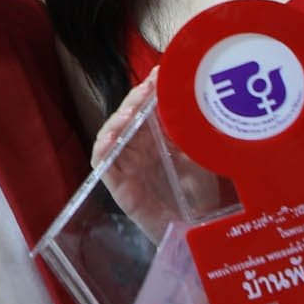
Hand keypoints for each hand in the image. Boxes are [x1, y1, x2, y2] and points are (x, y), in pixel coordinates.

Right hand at [90, 74, 215, 240]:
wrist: (195, 231)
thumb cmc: (198, 196)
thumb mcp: (200, 159)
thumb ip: (191, 135)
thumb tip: (193, 103)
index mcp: (156, 139)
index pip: (147, 109)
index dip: (150, 90)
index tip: (160, 73)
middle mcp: (137, 148)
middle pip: (128, 117)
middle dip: (136, 99)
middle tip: (148, 86)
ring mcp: (125, 166)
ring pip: (111, 135)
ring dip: (118, 120)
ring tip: (131, 112)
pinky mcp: (118, 186)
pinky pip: (103, 165)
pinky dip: (103, 149)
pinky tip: (111, 138)